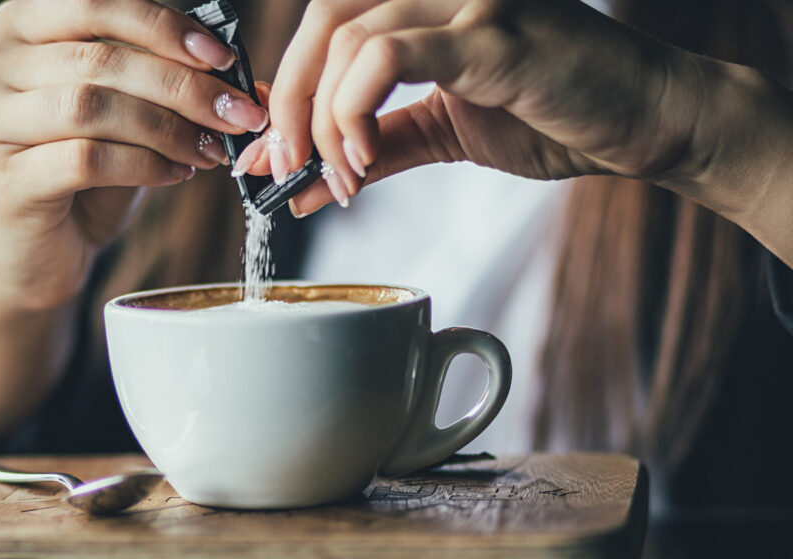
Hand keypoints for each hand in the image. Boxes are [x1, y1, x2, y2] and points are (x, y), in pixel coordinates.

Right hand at [0, 0, 268, 310]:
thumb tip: (250, 83)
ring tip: (211, 150)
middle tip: (237, 114)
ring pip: (91, 106)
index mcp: (17, 27)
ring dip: (167, 127)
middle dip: (183, 87)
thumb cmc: (78, 174)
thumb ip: (166, 82)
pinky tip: (176, 173)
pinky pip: (87, 160)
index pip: (95, 5)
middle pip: (100, 60)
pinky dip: (144, 164)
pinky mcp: (5, 182)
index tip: (222, 60)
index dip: (164, 27)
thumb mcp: (123, 114)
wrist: (29, 252)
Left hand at [244, 0, 708, 216]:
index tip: (271, 149)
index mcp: (422, 0)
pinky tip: (362, 161)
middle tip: (285, 167)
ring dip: (324, 121)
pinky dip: (356, 112)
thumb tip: (295, 183)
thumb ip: (370, 147)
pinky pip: (391, 56)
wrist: (645, 121)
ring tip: (340, 177)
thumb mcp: (440, 132)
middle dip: (288, 103)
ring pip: (348, 38)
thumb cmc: (553, 115)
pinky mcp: (493, 33)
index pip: (325, 20)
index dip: (283, 83)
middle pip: (322, 20)